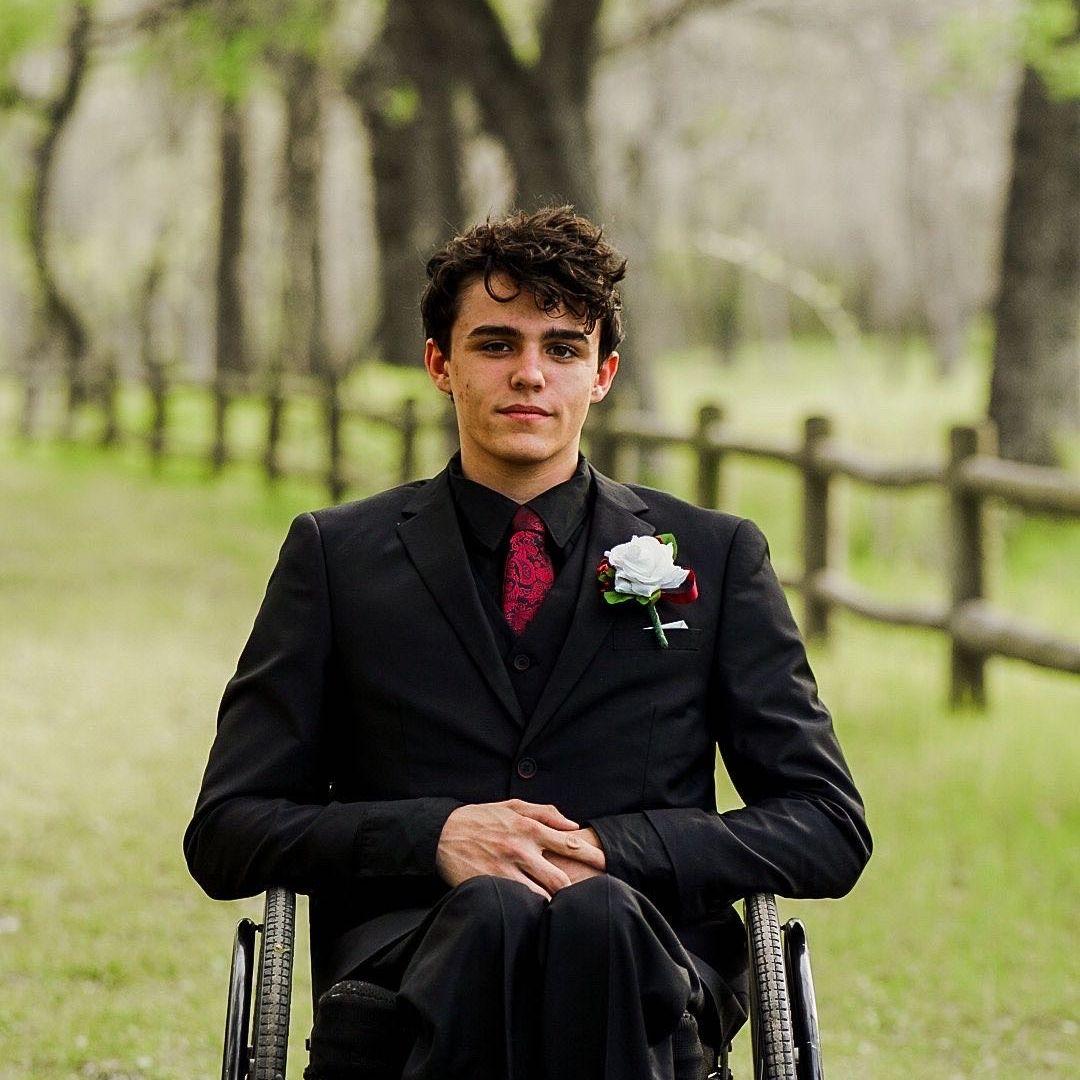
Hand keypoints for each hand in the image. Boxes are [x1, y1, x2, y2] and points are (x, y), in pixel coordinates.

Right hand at [436, 800, 606, 899]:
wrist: (442, 834)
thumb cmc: (481, 818)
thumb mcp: (512, 806)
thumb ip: (545, 812)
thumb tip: (573, 824)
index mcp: (530, 827)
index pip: (571, 844)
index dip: (593, 858)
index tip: (607, 867)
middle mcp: (523, 848)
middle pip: (563, 876)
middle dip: (580, 889)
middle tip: (593, 898)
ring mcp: (508, 868)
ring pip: (544, 894)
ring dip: (557, 903)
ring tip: (569, 912)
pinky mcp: (494, 884)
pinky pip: (522, 902)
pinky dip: (536, 909)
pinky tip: (544, 916)